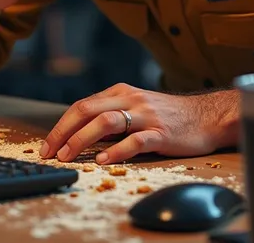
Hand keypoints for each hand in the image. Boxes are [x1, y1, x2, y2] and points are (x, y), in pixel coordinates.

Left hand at [39, 83, 239, 164]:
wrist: (206, 116)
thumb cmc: (168, 115)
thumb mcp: (136, 107)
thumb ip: (112, 115)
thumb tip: (80, 135)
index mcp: (120, 92)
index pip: (82, 105)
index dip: (61, 125)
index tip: (47, 145)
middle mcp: (130, 99)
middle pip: (87, 110)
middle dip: (64, 132)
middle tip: (50, 152)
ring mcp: (145, 115)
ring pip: (106, 122)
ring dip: (82, 139)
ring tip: (68, 156)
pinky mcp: (161, 133)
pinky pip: (135, 140)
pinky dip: (116, 151)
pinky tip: (104, 160)